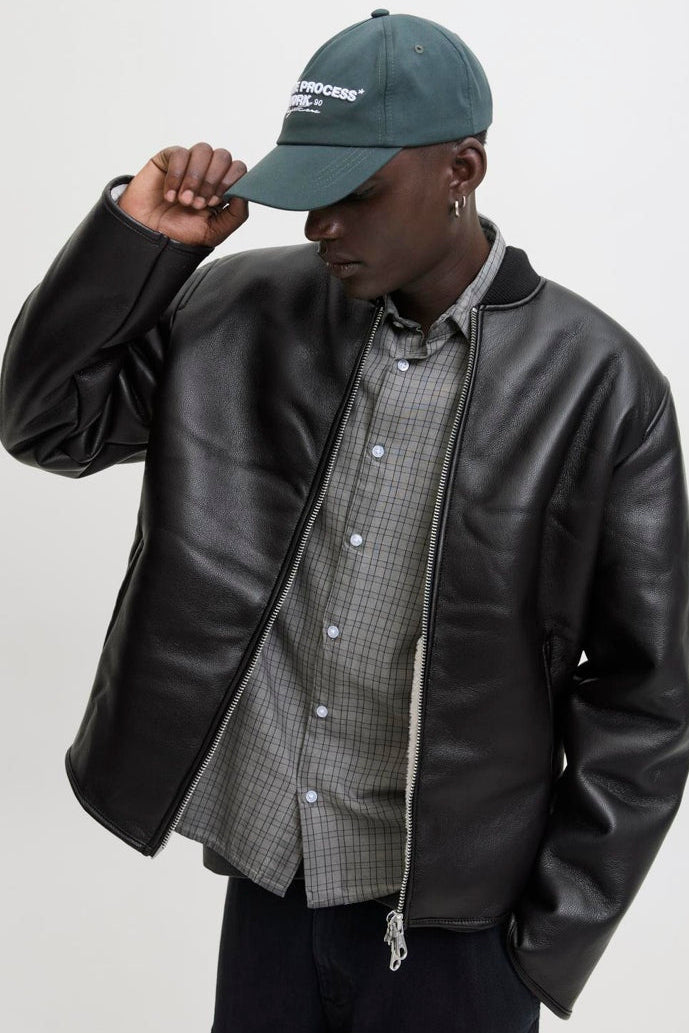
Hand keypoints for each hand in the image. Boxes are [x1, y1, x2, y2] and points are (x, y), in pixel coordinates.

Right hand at [117, 143, 248, 247]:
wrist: (152, 236)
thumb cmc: (183, 233)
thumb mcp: (216, 231)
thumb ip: (237, 214)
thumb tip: (245, 193)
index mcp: (223, 186)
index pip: (238, 169)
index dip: (230, 181)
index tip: (216, 201)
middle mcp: (209, 172)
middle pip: (223, 156)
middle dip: (212, 181)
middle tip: (197, 204)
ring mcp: (190, 163)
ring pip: (203, 150)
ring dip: (195, 178)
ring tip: (184, 201)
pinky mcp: (169, 158)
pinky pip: (180, 154)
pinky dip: (176, 176)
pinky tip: (170, 195)